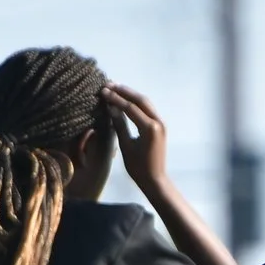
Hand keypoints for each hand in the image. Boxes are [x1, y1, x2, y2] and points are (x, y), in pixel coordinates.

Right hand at [101, 84, 172, 198]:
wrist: (154, 179)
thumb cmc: (138, 167)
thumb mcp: (126, 146)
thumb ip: (120, 125)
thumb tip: (111, 107)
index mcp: (150, 128)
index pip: (130, 107)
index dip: (116, 98)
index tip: (103, 91)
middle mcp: (158, 122)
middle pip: (140, 100)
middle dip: (124, 91)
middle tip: (109, 84)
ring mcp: (161, 123)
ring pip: (145, 102)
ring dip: (130, 94)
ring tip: (115, 87)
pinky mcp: (160, 125)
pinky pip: (148, 109)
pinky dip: (136, 102)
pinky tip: (125, 98)